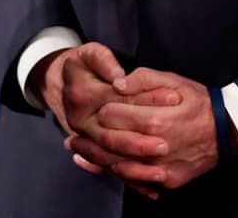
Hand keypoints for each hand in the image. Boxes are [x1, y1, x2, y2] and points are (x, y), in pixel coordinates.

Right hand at [30, 43, 179, 199]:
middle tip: (166, 143)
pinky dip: (129, 176)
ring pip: (110, 156)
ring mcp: (84, 137)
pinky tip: (150, 184)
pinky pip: (109, 167)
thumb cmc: (82, 66)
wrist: (62, 85)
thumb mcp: (90, 53)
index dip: (147, 99)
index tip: (174, 98)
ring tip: (162, 166)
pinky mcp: (90, 148)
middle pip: (112, 135)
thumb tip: (119, 77)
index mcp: (83, 95)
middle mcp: (81, 120)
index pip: (119, 100)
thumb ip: (104, 60)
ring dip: (135, 164)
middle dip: (140, 142)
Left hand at [64, 67, 223, 194]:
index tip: (97, 107)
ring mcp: (161, 167)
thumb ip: (142, 79)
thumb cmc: (197, 101)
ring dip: (93, 158)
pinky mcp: (166, 180)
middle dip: (89, 137)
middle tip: (72, 135)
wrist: (227, 130)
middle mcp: (155, 146)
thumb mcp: (172, 80)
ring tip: (76, 151)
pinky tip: (99, 166)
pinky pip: (135, 180)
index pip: (113, 115)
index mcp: (154, 118)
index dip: (101, 110)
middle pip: (110, 142)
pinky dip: (115, 173)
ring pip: (118, 165)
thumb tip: (117, 84)